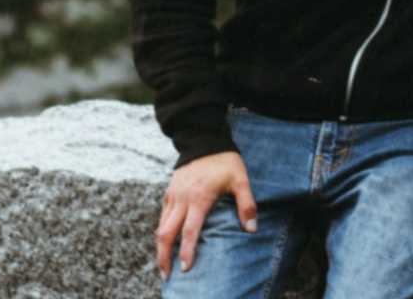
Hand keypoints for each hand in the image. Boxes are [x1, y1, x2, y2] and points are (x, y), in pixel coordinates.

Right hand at [155, 151, 256, 277]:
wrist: (204, 139)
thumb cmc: (224, 160)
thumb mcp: (240, 179)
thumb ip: (246, 204)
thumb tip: (251, 229)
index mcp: (199, 198)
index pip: (190, 231)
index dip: (187, 251)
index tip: (186, 268)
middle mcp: (182, 199)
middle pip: (167, 233)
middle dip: (164, 256)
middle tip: (167, 274)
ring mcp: (173, 195)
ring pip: (161, 225)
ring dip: (160, 246)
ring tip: (163, 263)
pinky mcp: (170, 190)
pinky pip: (162, 214)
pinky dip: (162, 229)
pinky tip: (165, 239)